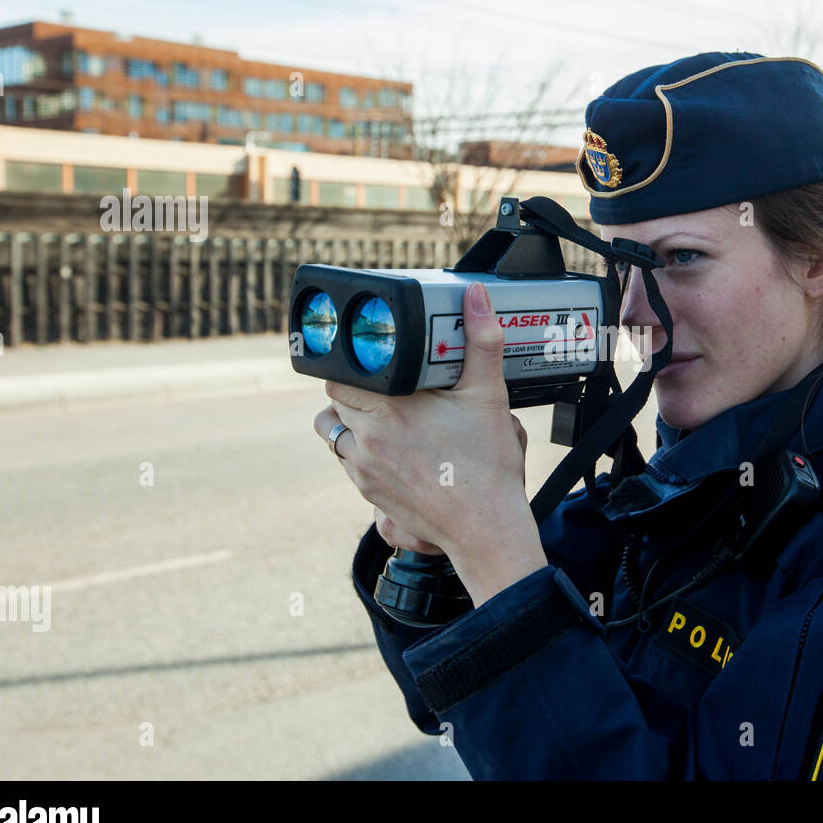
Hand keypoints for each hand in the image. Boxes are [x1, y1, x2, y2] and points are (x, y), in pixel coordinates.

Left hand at [314, 282, 546, 605]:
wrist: (485, 526)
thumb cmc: (486, 465)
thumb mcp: (488, 395)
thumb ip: (481, 341)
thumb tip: (474, 297)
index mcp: (387, 408)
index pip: (341, 373)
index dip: (356, 364)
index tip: (376, 362)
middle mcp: (366, 439)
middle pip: (335, 400)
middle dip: (356, 388)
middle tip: (389, 386)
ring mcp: (363, 469)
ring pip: (334, 432)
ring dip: (351, 420)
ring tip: (385, 415)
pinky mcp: (369, 493)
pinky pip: (348, 462)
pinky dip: (362, 451)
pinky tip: (394, 448)